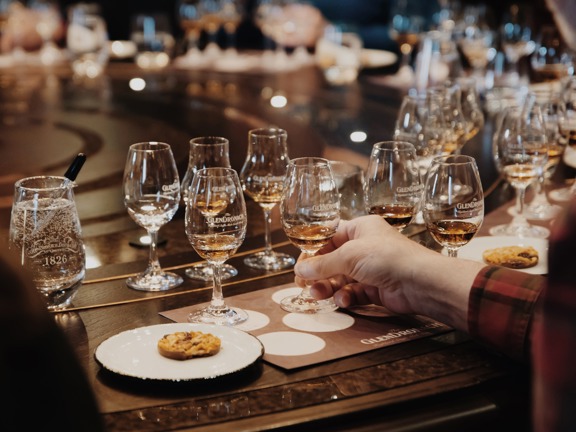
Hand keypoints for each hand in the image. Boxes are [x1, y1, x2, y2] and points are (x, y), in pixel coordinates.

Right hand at [294, 215, 484, 330]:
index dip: (313, 251)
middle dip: (318, 273)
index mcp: (360, 229)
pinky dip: (345, 297)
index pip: (329, 237)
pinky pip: (353, 292)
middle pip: (332, 260)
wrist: (419, 282)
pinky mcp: (375, 288)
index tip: (300, 264)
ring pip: (340, 279)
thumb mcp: (349, 256)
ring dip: (328, 287)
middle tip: (303, 284)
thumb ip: (323, 264)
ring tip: (318, 295)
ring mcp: (370, 269)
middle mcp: (365, 247)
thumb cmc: (387, 258)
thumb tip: (300, 269)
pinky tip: (343, 301)